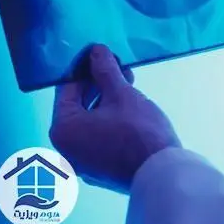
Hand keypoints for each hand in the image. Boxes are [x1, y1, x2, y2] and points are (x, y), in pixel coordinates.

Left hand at [49, 45, 180, 192]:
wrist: (161, 173)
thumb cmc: (137, 129)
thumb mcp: (122, 93)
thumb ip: (106, 70)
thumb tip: (96, 50)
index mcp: (63, 130)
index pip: (67, 88)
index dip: (84, 66)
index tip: (99, 51)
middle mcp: (66, 149)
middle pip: (78, 105)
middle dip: (98, 82)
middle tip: (117, 63)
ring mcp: (82, 161)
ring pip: (90, 119)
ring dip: (106, 98)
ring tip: (128, 79)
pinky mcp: (100, 168)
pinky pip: (98, 134)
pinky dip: (109, 117)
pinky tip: (128, 103)